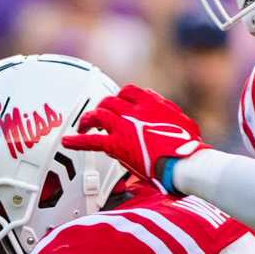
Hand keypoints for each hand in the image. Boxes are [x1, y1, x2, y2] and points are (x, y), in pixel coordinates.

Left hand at [64, 85, 206, 188]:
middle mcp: (136, 111)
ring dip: (88, 120)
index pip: (130, 91)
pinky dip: (77, 140)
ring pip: (99, 114)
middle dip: (102, 108)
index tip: (119, 103)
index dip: (121, 97)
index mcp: (153, 104)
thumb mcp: (182, 121)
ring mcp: (125, 126)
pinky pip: (92, 140)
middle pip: (110, 100)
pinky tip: (67, 142)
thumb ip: (167, 111)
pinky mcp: (118, 145)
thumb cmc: (188, 147)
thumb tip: (158, 103)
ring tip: (83, 128)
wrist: (185, 162)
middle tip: (98, 119)